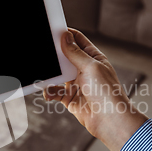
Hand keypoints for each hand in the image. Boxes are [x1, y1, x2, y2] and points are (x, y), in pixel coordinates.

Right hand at [43, 28, 147, 150]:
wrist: (109, 121)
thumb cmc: (107, 92)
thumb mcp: (91, 67)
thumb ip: (75, 52)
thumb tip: (65, 36)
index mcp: (93, 58)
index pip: (78, 40)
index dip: (66, 34)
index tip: (51, 30)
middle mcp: (84, 69)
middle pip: (64, 56)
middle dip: (53, 54)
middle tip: (41, 51)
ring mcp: (77, 84)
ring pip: (57, 74)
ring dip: (49, 74)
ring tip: (41, 74)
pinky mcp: (70, 98)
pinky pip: (54, 91)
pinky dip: (49, 92)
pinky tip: (47, 93)